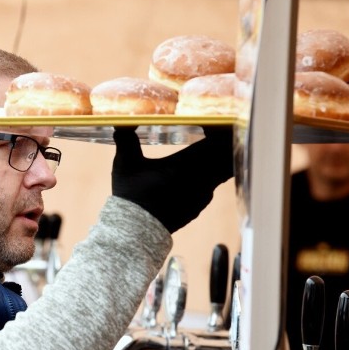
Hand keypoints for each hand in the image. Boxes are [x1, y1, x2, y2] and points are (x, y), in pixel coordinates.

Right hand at [111, 126, 234, 232]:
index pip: (218, 140)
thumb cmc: (131, 196)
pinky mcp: (200, 205)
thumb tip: (120, 121)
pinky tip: (201, 167)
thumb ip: (126, 138)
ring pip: (223, 169)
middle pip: (227, 154)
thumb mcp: (125, 163)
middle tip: (219, 126)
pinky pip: (213, 183)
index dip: (222, 127)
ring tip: (212, 144)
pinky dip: (212, 172)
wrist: (136, 231)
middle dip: (225, 139)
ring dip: (220, 156)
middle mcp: (201, 179)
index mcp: (186, 164)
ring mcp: (203, 194)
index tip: (216, 118)